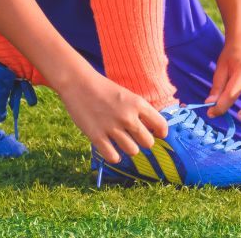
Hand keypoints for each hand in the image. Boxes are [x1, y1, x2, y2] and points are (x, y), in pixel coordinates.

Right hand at [54, 69, 168, 164]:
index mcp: (138, 104)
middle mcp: (128, 117)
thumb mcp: (128, 95)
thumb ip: (139, 111)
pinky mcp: (96, 136)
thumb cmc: (104, 89)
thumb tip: (151, 129)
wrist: (79, 84)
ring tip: (123, 143)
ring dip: (130, 149)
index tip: (158, 135)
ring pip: (133, 151)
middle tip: (137, 139)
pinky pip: (113, 157)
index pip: (161, 125)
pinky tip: (112, 151)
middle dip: (144, 143)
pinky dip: (115, 157)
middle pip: (148, 142)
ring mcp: (112, 128)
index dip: (161, 132)